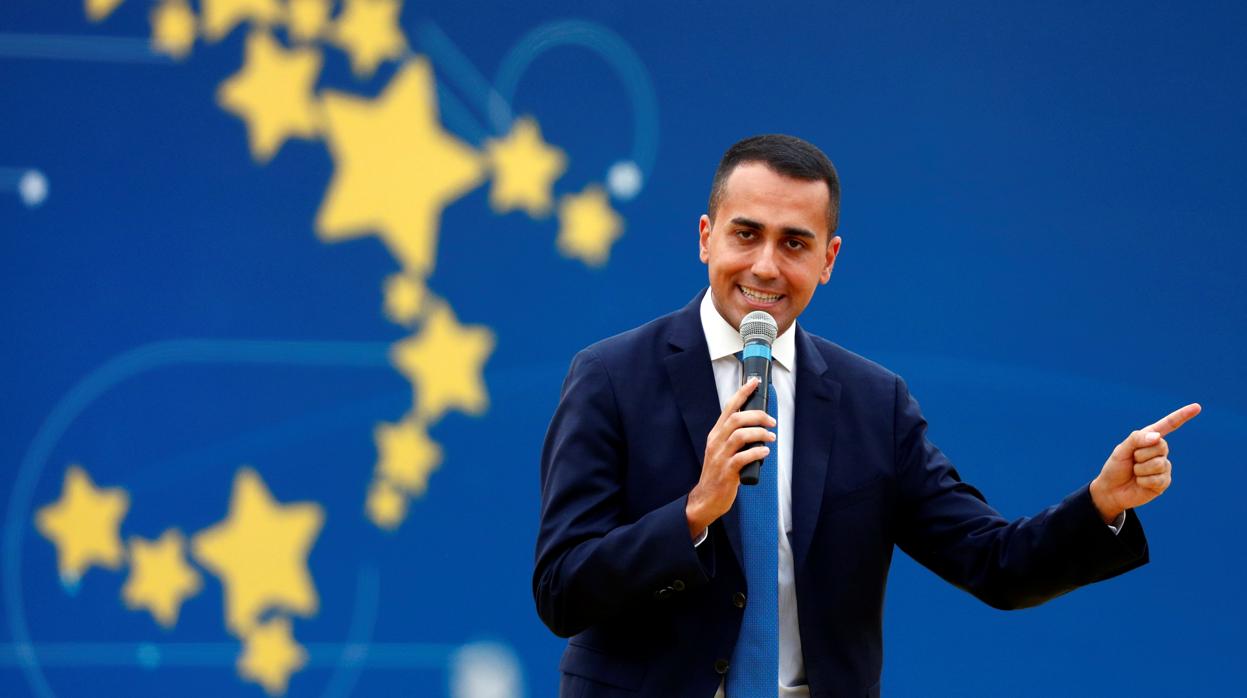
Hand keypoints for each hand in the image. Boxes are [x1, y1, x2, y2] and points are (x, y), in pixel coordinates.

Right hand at [685, 377, 776, 538]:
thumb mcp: (722, 450)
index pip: (729, 408)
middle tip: (771, 421)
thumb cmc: (718, 474)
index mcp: (716, 434)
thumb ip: (734, 438)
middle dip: (757, 415)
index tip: (754, 382)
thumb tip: (757, 427)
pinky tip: (765, 452)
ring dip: (760, 434)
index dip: (742, 393)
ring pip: (740, 435)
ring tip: (771, 437)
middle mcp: (716, 442)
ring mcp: (720, 456)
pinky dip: (757, 452)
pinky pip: (743, 457)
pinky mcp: (727, 471)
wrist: (705, 499)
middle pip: (736, 419)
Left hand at [1090, 403, 1201, 523]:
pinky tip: (1140, 483)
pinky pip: (1158, 479)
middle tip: (1132, 461)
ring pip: (1158, 463)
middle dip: (1141, 454)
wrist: (1111, 490)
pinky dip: (1144, 481)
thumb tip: (1157, 437)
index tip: (1197, 407)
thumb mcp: (1121, 449)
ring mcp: (1164, 466)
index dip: (1182, 416)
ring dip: (1140, 469)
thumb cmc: (1116, 467)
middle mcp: (1159, 451)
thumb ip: (1137, 439)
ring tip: (1135, 473)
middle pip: (1161, 446)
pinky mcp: (1164, 481)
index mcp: (1149, 439)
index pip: (1168, 425)